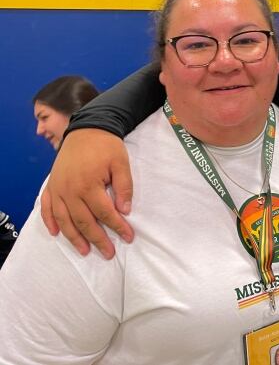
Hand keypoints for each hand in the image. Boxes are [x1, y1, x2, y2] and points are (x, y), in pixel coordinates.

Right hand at [41, 128, 134, 258]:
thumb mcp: (121, 163)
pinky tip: (56, 233)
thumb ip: (124, 187)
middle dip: (97, 239)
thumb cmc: (106, 146)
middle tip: (108, 253)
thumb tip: (125, 210)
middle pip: (84, 221)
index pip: (105, 213)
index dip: (117, 227)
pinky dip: (50, 222)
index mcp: (89, 185)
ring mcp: (58, 189)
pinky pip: (46, 208)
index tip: (128, 237)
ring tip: (84, 251)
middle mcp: (70, 190)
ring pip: (64, 220)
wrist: (86, 129)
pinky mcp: (51, 185)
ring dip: (74, 237)